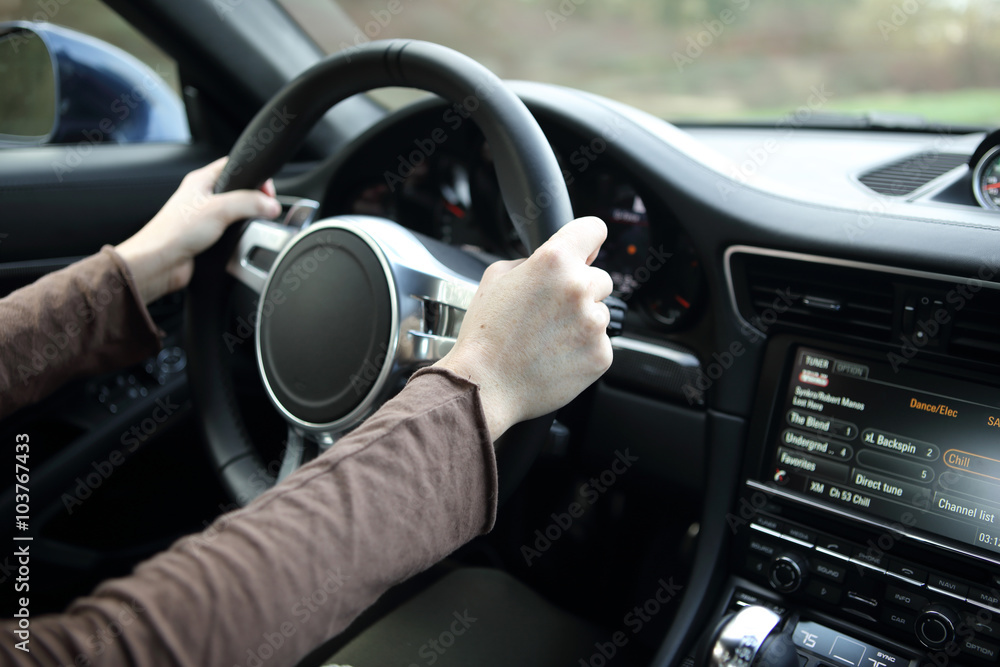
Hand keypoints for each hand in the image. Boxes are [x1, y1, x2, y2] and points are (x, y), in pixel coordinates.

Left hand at [115, 158, 280, 303]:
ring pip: (236, 212)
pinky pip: (231, 231)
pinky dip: (238, 235)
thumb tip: (271, 205)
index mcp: (201, 180)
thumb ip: (249, 203)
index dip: (254, 175)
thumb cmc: (174, 232)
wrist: (159, 263)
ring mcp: (205, 217)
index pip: (235, 165)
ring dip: (246, 219)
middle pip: (239, 190)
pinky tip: (238, 240)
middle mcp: (202, 196)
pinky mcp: (207, 237)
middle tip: (263, 209)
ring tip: (250, 225)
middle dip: (254, 199)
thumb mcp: (219, 209)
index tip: (267, 192)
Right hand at [435, 216, 613, 439]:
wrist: (485, 385)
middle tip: (551, 311)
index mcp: (554, 262)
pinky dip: (583, 349)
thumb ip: (529, 262)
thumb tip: (550, 261)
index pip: (593, 229)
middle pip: (600, 278)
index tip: (587, 249)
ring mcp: (593, 323)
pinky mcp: (601, 354)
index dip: (588, 239)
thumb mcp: (495, 278)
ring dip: (581, 321)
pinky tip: (555, 355)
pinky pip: (600, 343)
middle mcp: (579, 288)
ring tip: (548, 338)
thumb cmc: (486, 336)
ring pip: (600, 313)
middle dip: (580, 290)